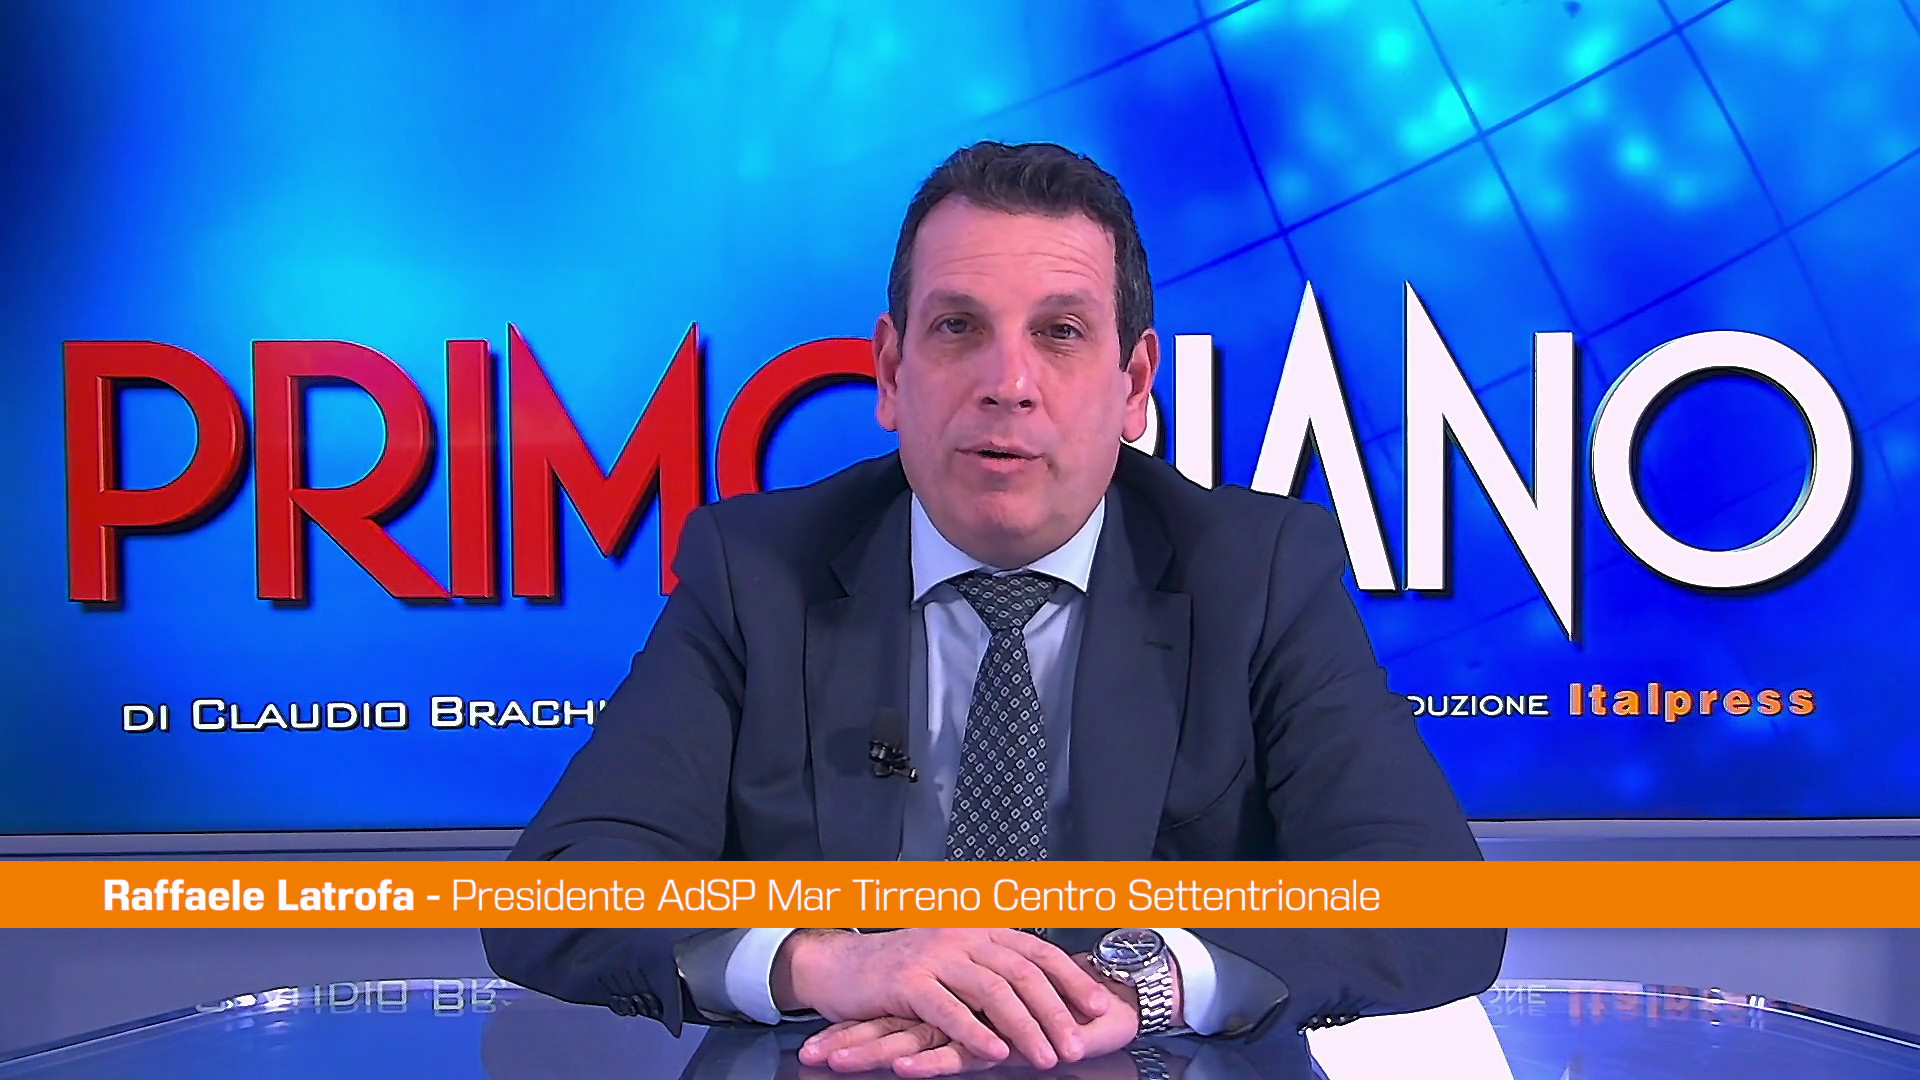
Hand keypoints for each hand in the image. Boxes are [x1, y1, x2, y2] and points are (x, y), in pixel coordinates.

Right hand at [776, 929, 1118, 1069]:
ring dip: (1025, 1028)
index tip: (1099, 1006)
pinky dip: (976, 1033)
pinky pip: (949, 1011)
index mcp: (979, 928)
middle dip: (1056, 1011)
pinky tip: (996, 1054)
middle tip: (1078, 1044)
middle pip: (1022, 973)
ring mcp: (935, 956)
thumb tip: (1043, 991)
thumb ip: (992, 968)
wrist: (840, 965)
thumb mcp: (954, 958)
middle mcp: (962, 935)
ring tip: (1048, 1056)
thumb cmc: (901, 969)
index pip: (1037, 951)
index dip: (1071, 978)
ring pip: (993, 991)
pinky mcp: (908, 981)